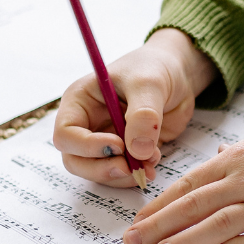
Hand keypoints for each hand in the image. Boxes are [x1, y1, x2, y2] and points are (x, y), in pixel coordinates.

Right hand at [54, 28, 216, 186]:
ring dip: (121, 175)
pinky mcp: (125, 152)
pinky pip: (121, 173)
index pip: (66, 134)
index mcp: (80, 101)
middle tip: (128, 168)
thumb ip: (143, 114)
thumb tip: (138, 150)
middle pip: (75, 160)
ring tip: (149, 163)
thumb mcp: (149, 84)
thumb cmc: (155, 67)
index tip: (118, 145)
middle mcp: (87, 123)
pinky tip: (153, 162)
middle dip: (101, 169)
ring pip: (97, 171)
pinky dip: (135, 174)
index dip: (87, 146)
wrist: (178, 74)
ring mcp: (105, 140)